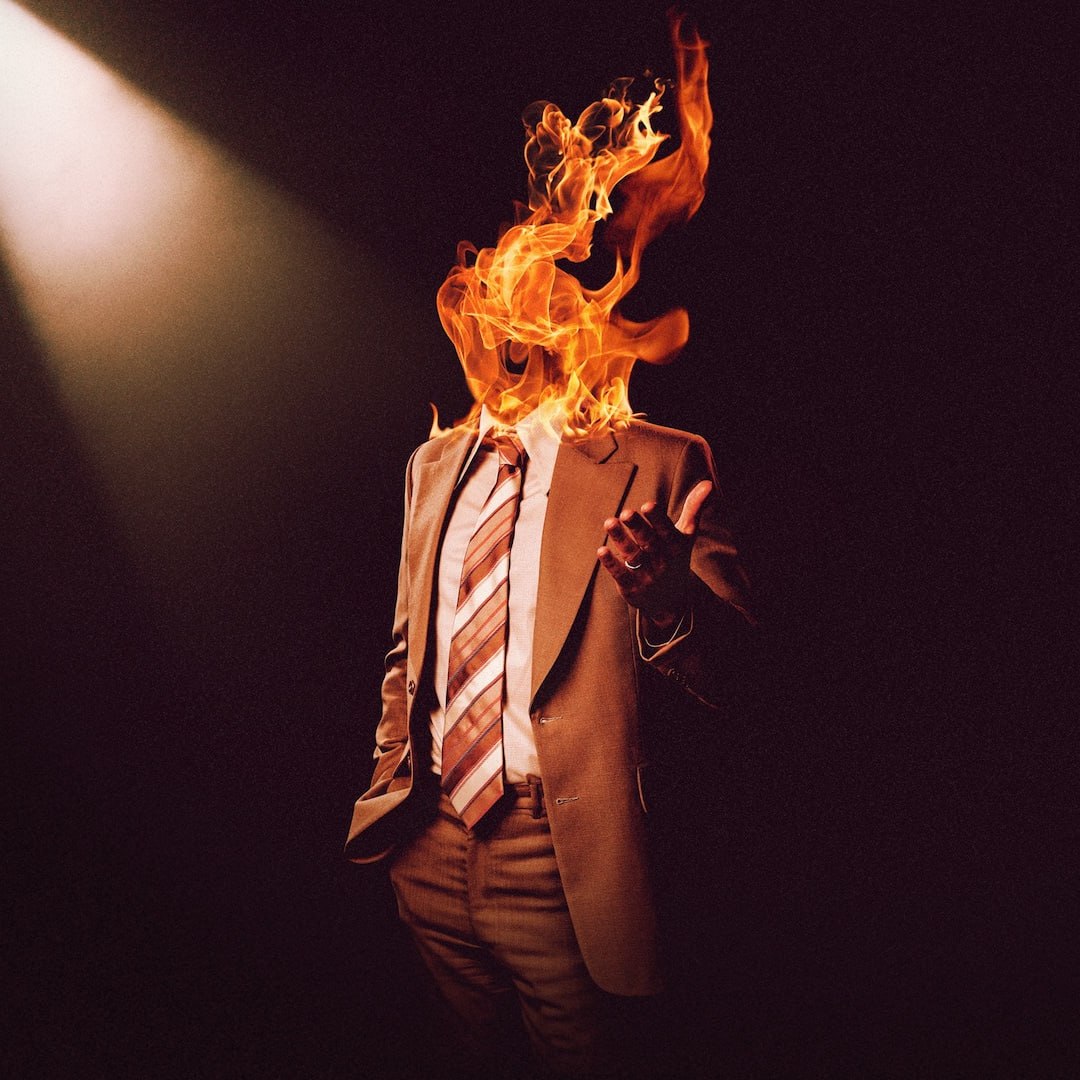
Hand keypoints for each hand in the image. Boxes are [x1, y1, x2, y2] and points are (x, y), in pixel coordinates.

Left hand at [597, 480, 711, 630]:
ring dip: (620, 539)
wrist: (671, 600)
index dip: (657, 518)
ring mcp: (646, 574)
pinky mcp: (631, 587)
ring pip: (632, 555)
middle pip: (648, 541)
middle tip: (626, 513)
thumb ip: (694, 508)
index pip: (666, 530)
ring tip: (609, 522)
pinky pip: (621, 575)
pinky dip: (611, 564)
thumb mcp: (686, 535)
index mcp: (675, 545)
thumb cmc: (675, 557)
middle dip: (638, 527)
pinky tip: (601, 551)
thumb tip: (708, 483)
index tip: (648, 505)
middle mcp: (661, 559)